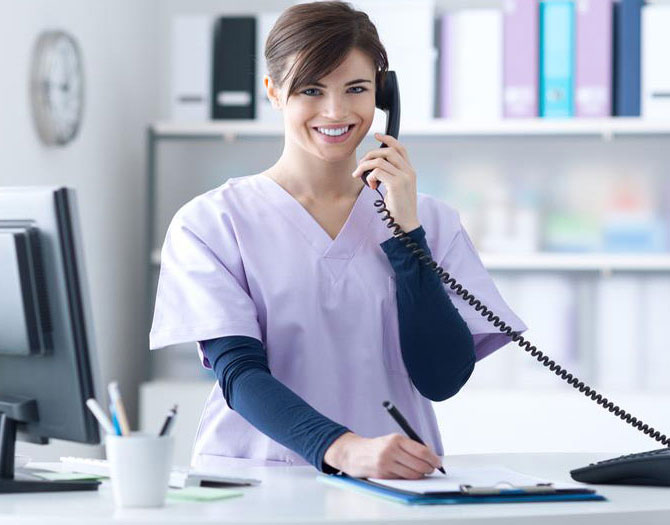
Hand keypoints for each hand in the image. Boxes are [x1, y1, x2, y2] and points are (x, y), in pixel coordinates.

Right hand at [323, 432, 441, 478]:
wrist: (355, 453)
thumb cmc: (379, 446)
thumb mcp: (394, 439)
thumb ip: (412, 445)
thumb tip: (431, 454)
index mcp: (396, 439)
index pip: (422, 452)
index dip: (434, 459)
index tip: (438, 462)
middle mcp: (391, 451)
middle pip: (420, 465)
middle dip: (429, 469)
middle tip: (432, 469)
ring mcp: (386, 464)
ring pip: (413, 475)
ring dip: (420, 475)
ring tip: (421, 471)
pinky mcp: (383, 475)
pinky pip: (403, 479)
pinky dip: (409, 478)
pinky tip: (408, 473)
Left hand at [351, 133, 419, 232]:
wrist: (406, 223)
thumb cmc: (399, 207)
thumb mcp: (397, 187)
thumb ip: (391, 175)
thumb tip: (374, 167)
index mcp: (410, 170)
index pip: (400, 148)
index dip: (388, 139)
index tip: (376, 135)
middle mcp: (409, 171)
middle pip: (388, 151)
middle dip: (370, 154)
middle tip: (361, 165)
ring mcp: (404, 177)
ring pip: (380, 160)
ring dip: (365, 166)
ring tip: (360, 176)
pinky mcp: (396, 185)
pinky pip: (377, 172)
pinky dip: (369, 177)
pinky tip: (371, 186)